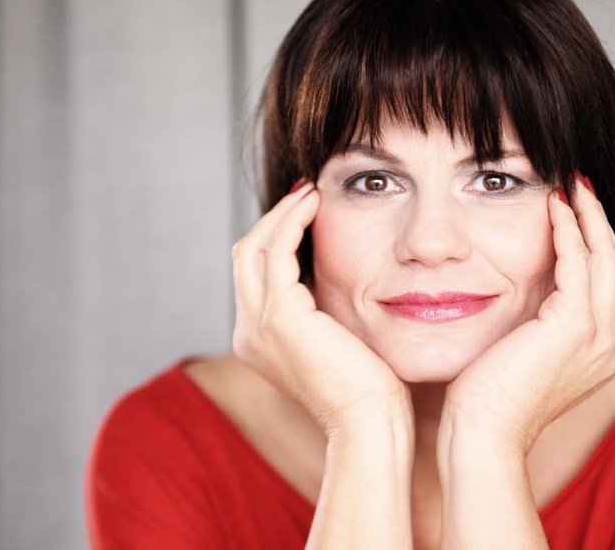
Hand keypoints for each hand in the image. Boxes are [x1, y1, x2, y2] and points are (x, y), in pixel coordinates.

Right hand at [231, 181, 409, 435]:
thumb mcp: (335, 341)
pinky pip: (276, 250)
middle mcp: (248, 332)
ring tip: (311, 191)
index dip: (275, 238)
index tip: (305, 211)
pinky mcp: (280, 316)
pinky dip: (292, 221)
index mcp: (258, 340)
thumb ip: (322, 312)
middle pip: (245, 255)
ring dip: (283, 213)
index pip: (255, 274)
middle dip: (274, 219)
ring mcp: (258, 324)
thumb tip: (335, 278)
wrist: (369, 422)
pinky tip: (316, 204)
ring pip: (255, 247)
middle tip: (306, 192)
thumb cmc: (367, 388)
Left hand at [443, 174, 614, 454]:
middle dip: (597, 221)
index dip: (595, 242)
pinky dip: (567, 231)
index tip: (575, 210)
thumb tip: (527, 290)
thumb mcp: (524, 352)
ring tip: (567, 185)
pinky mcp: (574, 326)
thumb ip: (537, 322)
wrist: (482, 434)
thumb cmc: (489, 400)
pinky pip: (578, 262)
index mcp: (602, 350)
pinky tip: (551, 208)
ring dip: (585, 216)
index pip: (607, 283)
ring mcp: (598, 335)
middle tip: (576, 185)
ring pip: (603, 256)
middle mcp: (611, 342)